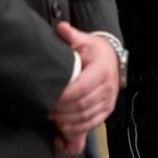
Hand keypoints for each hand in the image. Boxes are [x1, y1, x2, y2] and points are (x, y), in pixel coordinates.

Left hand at [49, 22, 119, 153]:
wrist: (112, 58)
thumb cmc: (95, 50)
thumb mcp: (84, 40)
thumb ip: (71, 35)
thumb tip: (60, 27)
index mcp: (101, 71)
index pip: (81, 89)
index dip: (63, 97)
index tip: (49, 97)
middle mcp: (108, 88)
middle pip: (82, 106)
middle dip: (62, 111)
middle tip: (45, 109)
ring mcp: (109, 101)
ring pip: (86, 118)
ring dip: (67, 121)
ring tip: (52, 117)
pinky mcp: (107, 110)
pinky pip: (92, 124)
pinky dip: (77, 129)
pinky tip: (63, 127)